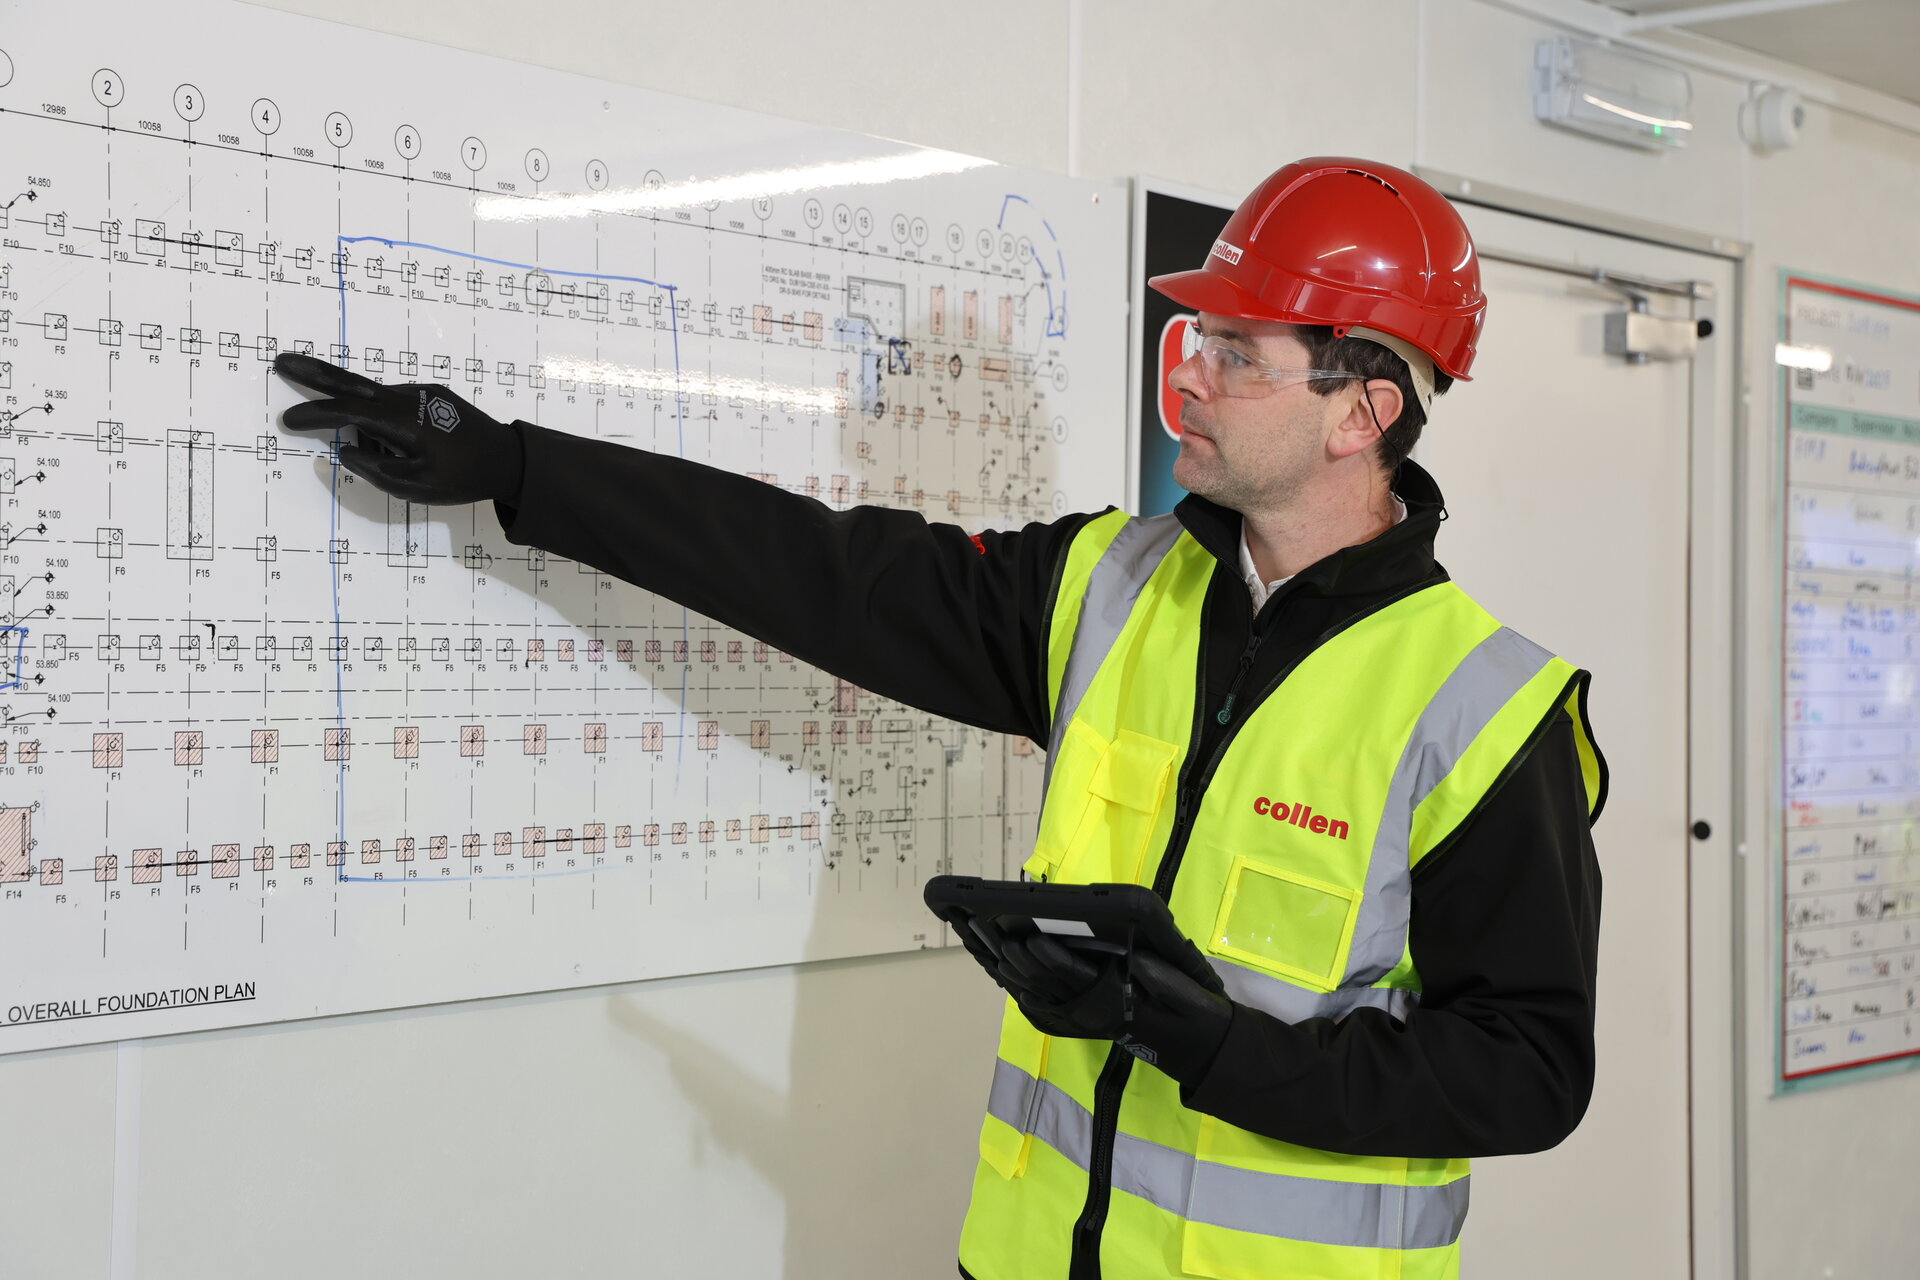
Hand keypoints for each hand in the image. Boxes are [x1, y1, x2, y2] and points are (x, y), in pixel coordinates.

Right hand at [273, 352, 524, 504]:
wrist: (510, 459)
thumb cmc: (463, 478)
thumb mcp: (414, 487)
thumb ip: (373, 469)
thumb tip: (343, 451)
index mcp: (401, 420)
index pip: (347, 412)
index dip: (315, 415)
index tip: (288, 420)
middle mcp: (408, 398)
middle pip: (353, 383)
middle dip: (315, 373)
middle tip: (282, 361)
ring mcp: (422, 393)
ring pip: (378, 402)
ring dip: (370, 426)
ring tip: (402, 460)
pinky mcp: (433, 395)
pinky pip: (397, 406)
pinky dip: (388, 423)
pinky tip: (411, 450)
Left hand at [966, 926, 1234, 1084]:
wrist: (1194, 1045)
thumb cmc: (1188, 1011)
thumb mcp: (1181, 992)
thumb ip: (1155, 976)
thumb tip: (1133, 959)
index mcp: (1116, 1000)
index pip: (1078, 977)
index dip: (1053, 958)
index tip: (1034, 940)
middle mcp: (1097, 1013)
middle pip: (1052, 987)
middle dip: (1026, 965)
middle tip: (1003, 941)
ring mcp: (1089, 1021)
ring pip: (1046, 999)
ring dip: (1020, 980)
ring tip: (999, 956)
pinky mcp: (1087, 1025)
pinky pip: (1051, 1015)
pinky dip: (1030, 1002)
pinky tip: (1016, 988)